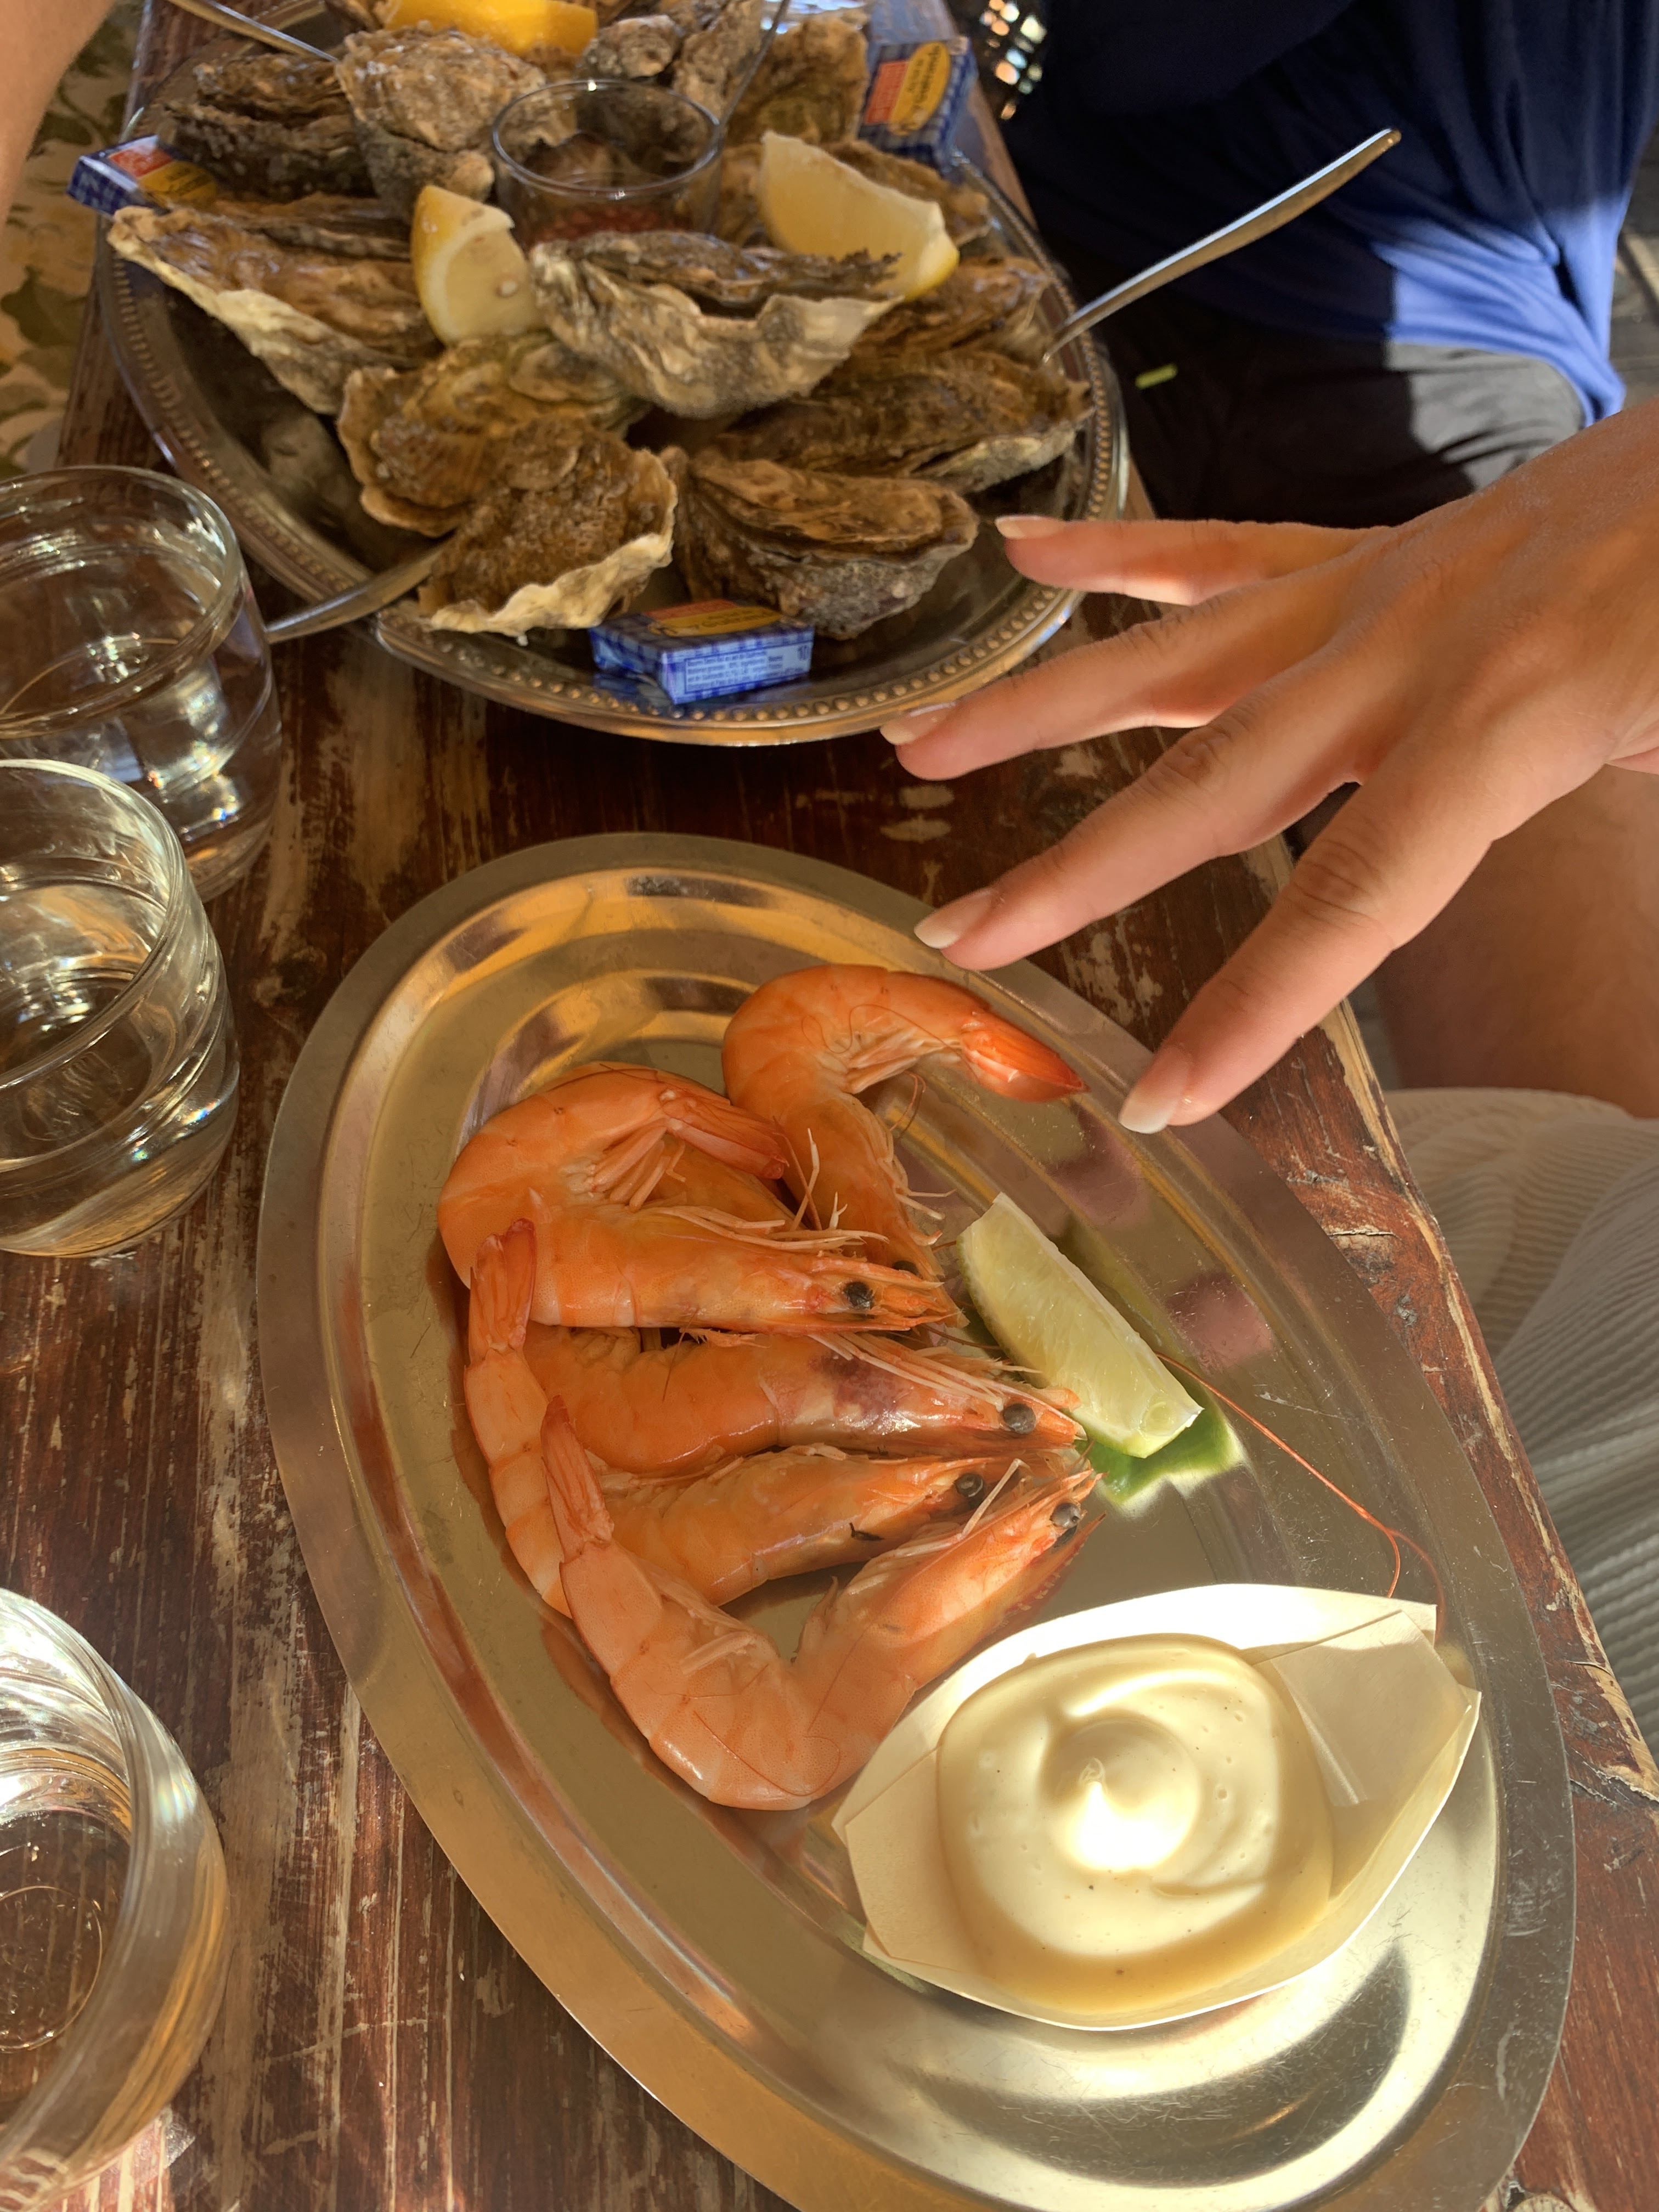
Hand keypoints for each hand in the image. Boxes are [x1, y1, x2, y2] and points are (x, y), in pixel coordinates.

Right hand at [882, 399, 1658, 1128]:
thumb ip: (1620, 813)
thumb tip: (1603, 953)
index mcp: (1505, 718)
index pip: (1352, 897)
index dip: (1250, 1009)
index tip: (1160, 1096)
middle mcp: (1409, 651)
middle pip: (1209, 782)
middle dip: (1076, 872)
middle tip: (962, 936)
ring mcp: (1378, 589)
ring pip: (1176, 658)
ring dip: (1036, 707)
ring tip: (921, 745)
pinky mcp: (1373, 552)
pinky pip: (1223, 552)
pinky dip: (1117, 552)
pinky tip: (1023, 554)